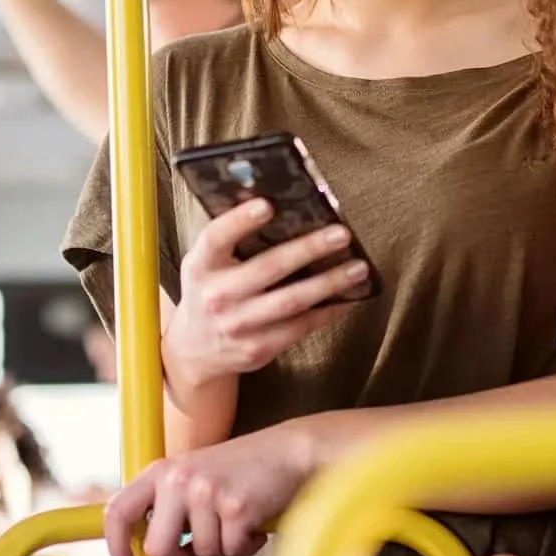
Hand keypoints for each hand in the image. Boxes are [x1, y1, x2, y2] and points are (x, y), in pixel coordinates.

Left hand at [103, 421, 314, 555]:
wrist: (287, 451)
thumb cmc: (243, 466)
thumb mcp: (193, 475)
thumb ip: (167, 504)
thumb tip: (148, 545)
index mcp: (163, 471)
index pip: (119, 510)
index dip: (117, 546)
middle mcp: (179, 479)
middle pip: (158, 547)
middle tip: (197, 549)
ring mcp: (206, 492)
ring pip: (202, 552)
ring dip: (222, 546)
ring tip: (235, 520)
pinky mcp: (234, 507)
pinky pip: (232, 550)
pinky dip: (246, 545)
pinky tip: (253, 523)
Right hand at [163, 197, 369, 396]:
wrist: (196, 351)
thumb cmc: (209, 292)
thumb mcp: (206, 264)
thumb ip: (230, 239)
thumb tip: (278, 203)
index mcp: (200, 267)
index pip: (216, 238)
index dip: (240, 221)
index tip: (268, 205)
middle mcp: (216, 296)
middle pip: (268, 268)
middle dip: (309, 249)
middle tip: (341, 234)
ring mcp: (238, 326)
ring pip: (292, 301)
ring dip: (329, 282)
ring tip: (358, 267)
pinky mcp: (258, 349)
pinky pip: (300, 327)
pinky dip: (328, 311)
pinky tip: (349, 297)